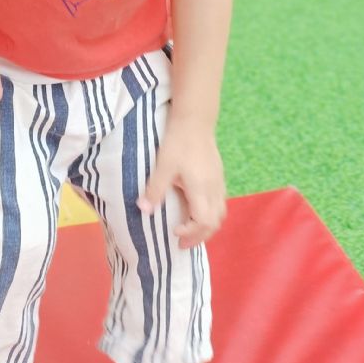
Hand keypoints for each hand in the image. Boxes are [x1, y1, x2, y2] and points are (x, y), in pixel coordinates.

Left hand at [137, 124, 225, 249]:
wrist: (195, 120)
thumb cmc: (178, 142)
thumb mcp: (163, 165)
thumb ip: (155, 189)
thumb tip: (143, 210)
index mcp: (201, 189)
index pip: (203, 221)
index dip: (191, 232)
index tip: (174, 231)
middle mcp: (214, 188)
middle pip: (215, 222)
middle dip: (199, 236)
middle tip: (181, 242)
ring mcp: (219, 182)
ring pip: (220, 213)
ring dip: (207, 226)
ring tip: (190, 229)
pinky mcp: (219, 175)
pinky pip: (220, 202)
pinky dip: (210, 213)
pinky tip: (196, 209)